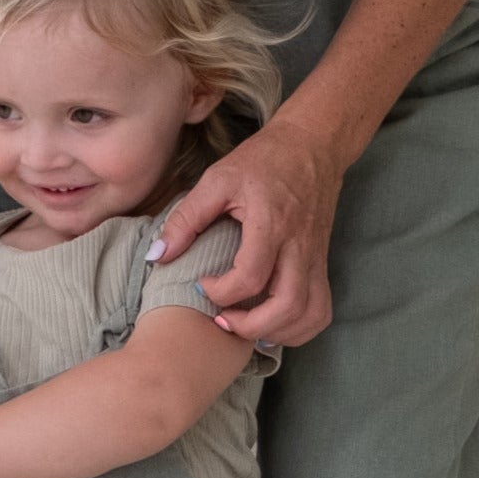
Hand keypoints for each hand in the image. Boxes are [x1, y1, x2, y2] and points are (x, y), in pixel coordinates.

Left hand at [149, 114, 343, 345]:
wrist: (313, 145)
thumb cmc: (263, 160)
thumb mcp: (217, 179)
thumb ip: (186, 218)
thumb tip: (157, 256)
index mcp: (271, 222)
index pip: (251, 276)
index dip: (221, 292)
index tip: (202, 283)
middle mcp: (299, 245)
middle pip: (287, 306)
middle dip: (251, 326)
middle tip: (222, 320)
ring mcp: (315, 257)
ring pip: (310, 314)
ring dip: (278, 333)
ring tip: (247, 327)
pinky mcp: (321, 264)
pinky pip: (321, 309)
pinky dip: (299, 327)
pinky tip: (272, 324)